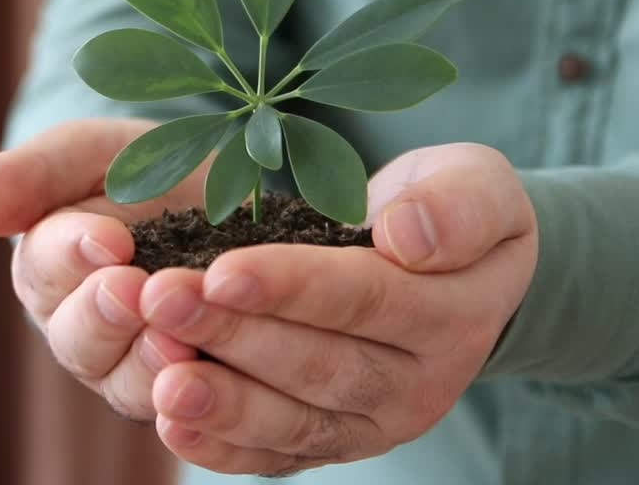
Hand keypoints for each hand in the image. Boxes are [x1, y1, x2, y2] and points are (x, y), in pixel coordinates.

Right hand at [0, 118, 200, 419]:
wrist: (232, 197)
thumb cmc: (144, 169)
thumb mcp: (90, 153)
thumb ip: (26, 177)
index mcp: (49, 270)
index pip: (46, 268)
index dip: (73, 254)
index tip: (109, 238)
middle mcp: (84, 330)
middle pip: (79, 339)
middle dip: (106, 314)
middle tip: (134, 288)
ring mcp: (136, 368)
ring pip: (128, 383)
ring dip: (149, 363)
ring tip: (176, 339)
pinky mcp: (193, 391)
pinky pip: (187, 411)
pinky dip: (196, 400)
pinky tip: (213, 382)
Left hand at [137, 143, 537, 475]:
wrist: (449, 270)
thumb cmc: (449, 213)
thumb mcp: (479, 185)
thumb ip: (460, 206)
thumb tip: (408, 237)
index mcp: (455, 315)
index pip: (364, 298)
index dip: (291, 287)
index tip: (221, 272)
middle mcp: (415, 384)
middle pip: (315, 363)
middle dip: (231, 336)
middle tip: (160, 302)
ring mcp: (370, 423)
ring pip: (289, 418)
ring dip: (219, 400)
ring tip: (159, 376)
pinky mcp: (330, 442)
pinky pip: (275, 454)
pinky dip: (221, 446)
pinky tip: (170, 422)